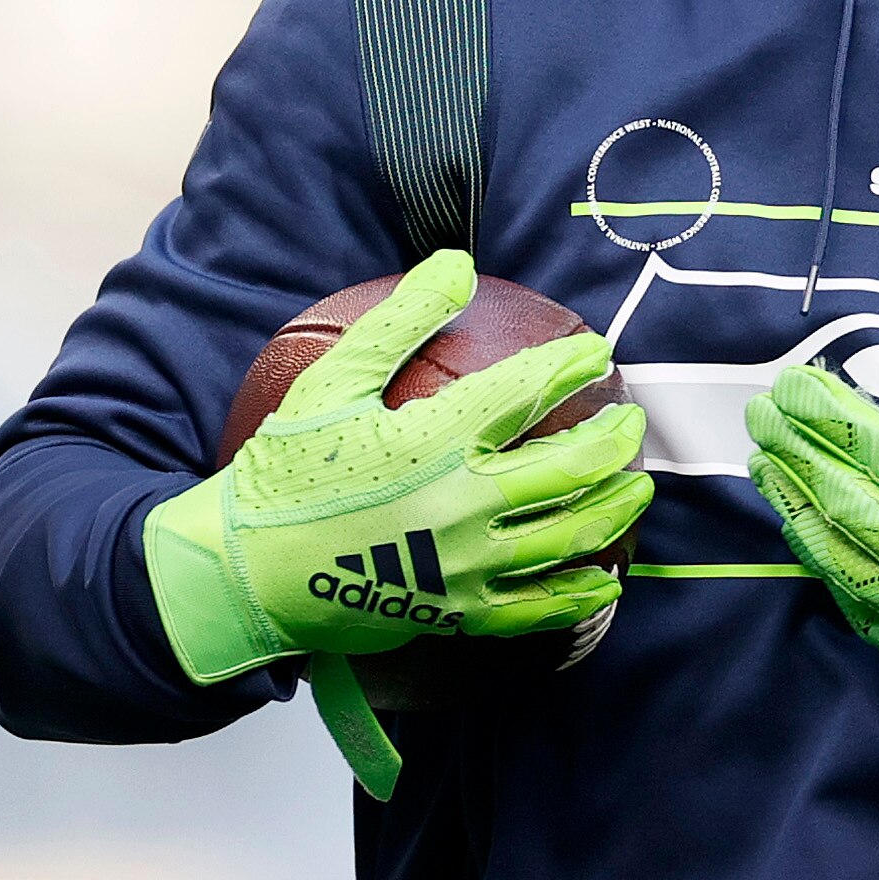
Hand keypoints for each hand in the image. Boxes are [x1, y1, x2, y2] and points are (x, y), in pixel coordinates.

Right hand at [144, 250, 650, 793]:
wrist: (242, 574)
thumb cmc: (284, 472)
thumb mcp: (333, 382)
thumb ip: (400, 320)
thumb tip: (458, 263)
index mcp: (435, 439)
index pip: (529, 391)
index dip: (573, 366)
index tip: (598, 354)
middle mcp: (463, 503)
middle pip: (569, 467)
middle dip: (614, 440)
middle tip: (632, 422)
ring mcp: (465, 566)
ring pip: (568, 536)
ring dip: (614, 508)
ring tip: (636, 487)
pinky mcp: (456, 616)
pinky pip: (537, 609)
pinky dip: (579, 593)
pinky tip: (603, 580)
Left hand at [746, 313, 878, 779]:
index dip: (830, 414)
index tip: (796, 383)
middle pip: (843, 497)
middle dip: (796, 448)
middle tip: (759, 410)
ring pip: (834, 550)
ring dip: (793, 502)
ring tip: (763, 462)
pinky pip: (851, 600)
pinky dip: (821, 560)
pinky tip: (802, 530)